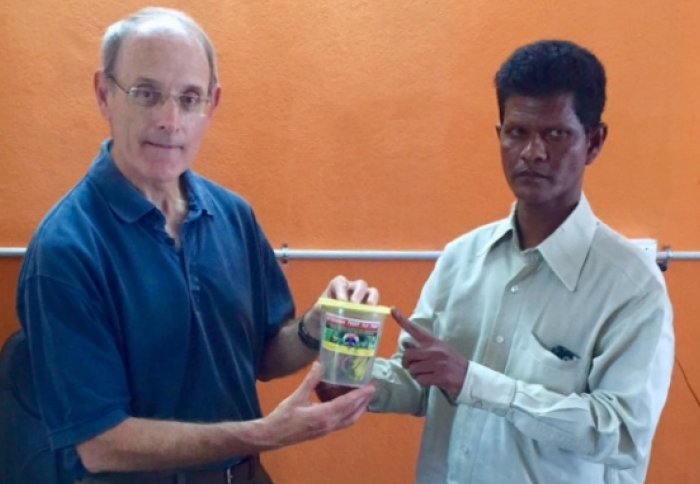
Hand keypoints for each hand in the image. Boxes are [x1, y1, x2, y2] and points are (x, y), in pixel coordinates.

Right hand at [258, 362, 374, 447]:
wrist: (273, 436)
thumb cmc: (283, 416)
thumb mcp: (297, 396)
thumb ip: (310, 381)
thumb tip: (320, 364)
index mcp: (323, 416)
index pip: (346, 404)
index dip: (360, 395)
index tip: (371, 387)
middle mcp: (329, 425)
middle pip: (353, 414)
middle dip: (364, 402)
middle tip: (372, 389)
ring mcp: (327, 430)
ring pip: (350, 421)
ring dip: (359, 409)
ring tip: (365, 397)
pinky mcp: (324, 431)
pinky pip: (343, 423)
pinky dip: (351, 414)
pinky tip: (350, 406)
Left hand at [303, 275, 379, 337]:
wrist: (323, 328)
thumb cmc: (320, 316)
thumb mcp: (316, 312)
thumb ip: (318, 309)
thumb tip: (322, 308)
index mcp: (337, 286)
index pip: (340, 282)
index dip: (342, 290)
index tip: (341, 301)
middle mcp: (351, 289)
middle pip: (360, 285)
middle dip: (358, 293)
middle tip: (355, 305)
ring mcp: (362, 298)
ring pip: (371, 292)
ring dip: (372, 298)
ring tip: (370, 308)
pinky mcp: (369, 309)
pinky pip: (376, 306)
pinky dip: (376, 311)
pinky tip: (372, 319)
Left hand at [392, 307, 468, 396]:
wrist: (469, 376)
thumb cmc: (451, 363)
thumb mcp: (439, 350)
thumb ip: (423, 348)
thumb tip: (405, 345)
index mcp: (433, 342)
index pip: (415, 329)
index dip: (402, 320)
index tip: (392, 309)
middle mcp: (435, 350)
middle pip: (408, 355)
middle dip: (407, 364)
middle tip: (412, 367)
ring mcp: (438, 363)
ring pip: (413, 370)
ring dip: (417, 375)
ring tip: (427, 374)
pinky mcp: (440, 376)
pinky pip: (421, 380)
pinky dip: (423, 382)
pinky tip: (432, 380)